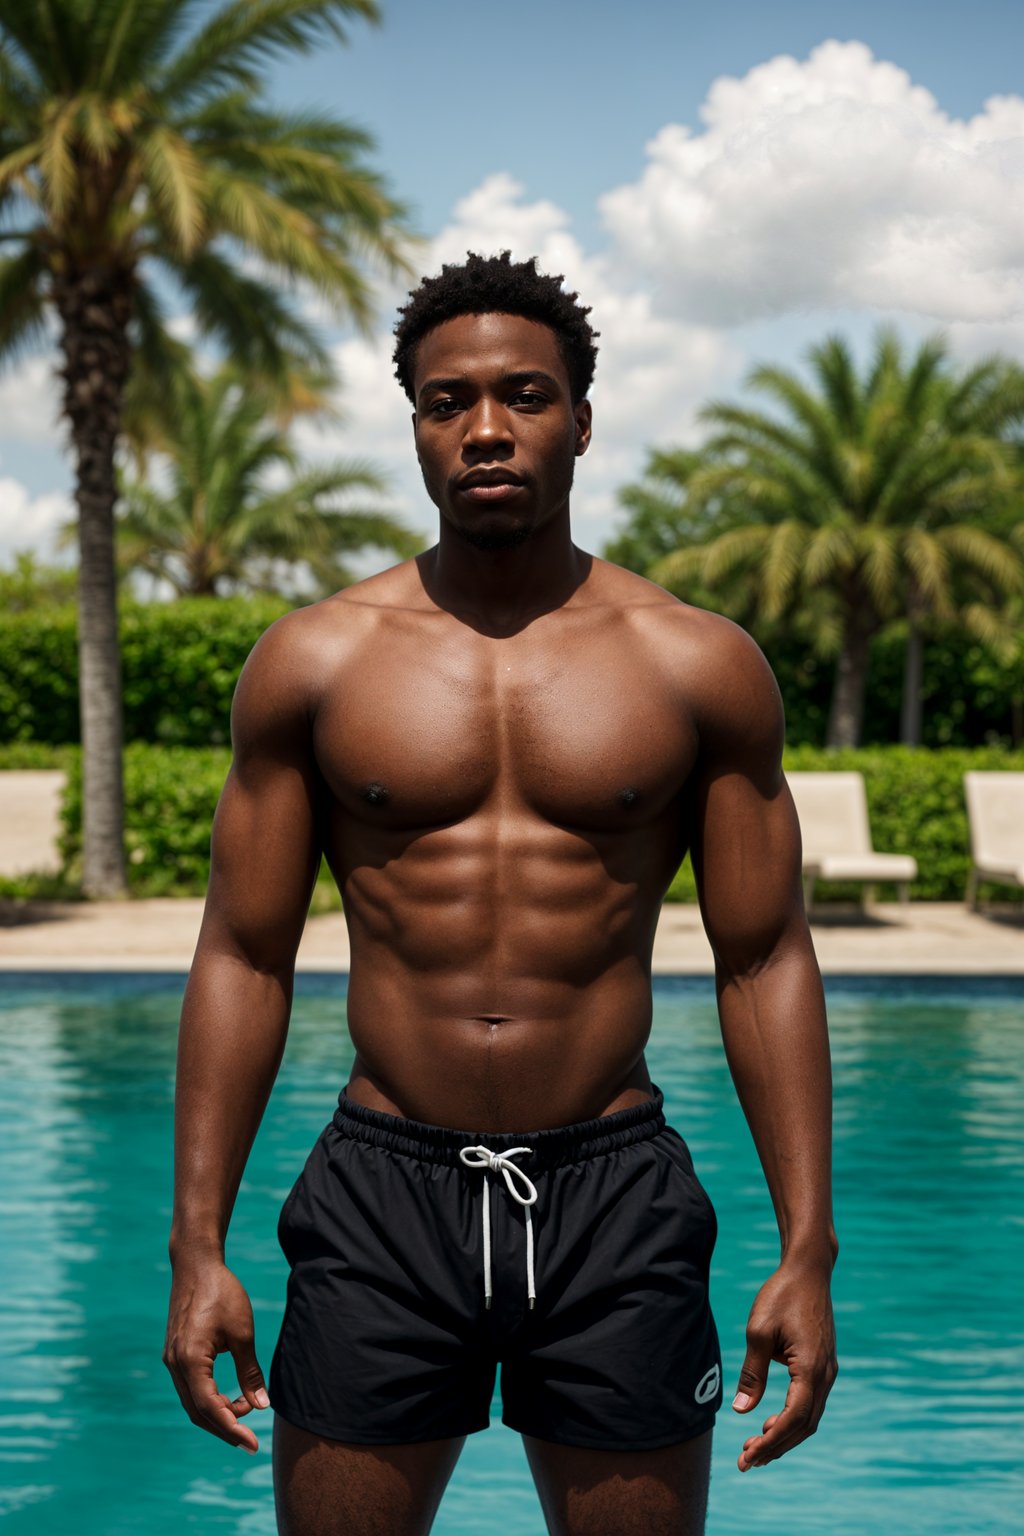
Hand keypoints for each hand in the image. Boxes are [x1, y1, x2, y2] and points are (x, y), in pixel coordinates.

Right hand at [163, 1258, 270, 1453]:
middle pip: (197, 1412)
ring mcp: (171, 1360)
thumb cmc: (222, 1293)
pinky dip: (209, 1399)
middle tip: (250, 1442)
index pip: (210, 1408)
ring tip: (245, 1416)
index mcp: (190, 1360)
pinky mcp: (175, 1354)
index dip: (232, 1429)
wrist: (196, 1264)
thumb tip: (262, 1406)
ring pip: (192, 1402)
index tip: (252, 1444)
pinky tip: (230, 1398)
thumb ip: (250, 1372)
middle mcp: (175, 1365)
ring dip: (217, 1414)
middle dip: (224, 1429)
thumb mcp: (242, 1333)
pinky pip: (190, 1388)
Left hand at [732, 1258, 837, 1470]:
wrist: (807, 1270)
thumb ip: (752, 1372)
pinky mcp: (823, 1364)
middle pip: (804, 1425)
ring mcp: (828, 1370)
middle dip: (776, 1447)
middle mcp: (825, 1374)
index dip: (770, 1442)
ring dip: (785, 1436)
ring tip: (756, 1449)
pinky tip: (771, 1423)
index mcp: (811, 1368)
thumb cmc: (781, 1295)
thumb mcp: (758, 1331)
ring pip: (810, 1417)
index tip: (747, 1456)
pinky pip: (811, 1402)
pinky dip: (793, 1419)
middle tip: (746, 1462)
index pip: (793, 1419)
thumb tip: (741, 1411)